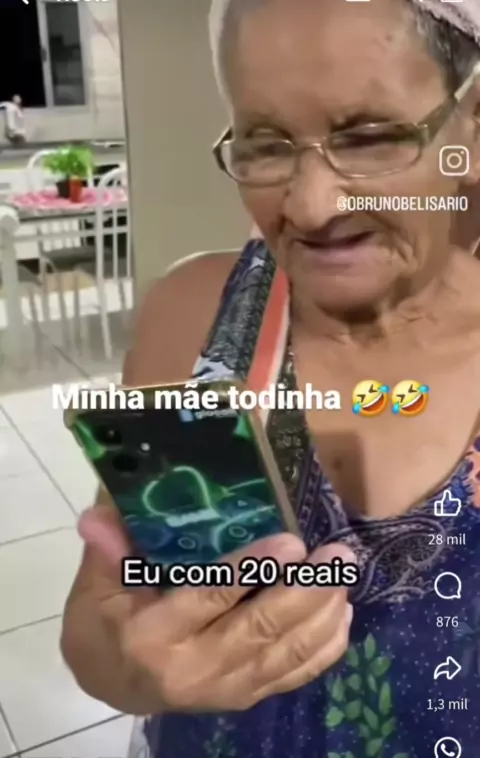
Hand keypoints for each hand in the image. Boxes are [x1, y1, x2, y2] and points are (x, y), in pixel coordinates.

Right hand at [78, 505, 354, 712]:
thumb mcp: (95, 586)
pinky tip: (342, 616)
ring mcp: (223, 689)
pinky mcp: (243, 697)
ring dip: (321, 615)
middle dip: (304, 592)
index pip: (207, 600)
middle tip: (336, 555)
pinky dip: (323, 649)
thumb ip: (106, 549)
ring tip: (345, 575)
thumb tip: (98, 513)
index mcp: (152, 636)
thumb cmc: (104, 623)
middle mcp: (193, 669)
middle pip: (258, 630)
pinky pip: (291, 676)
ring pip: (283, 654)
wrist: (112, 683)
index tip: (290, 542)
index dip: (249, 571)